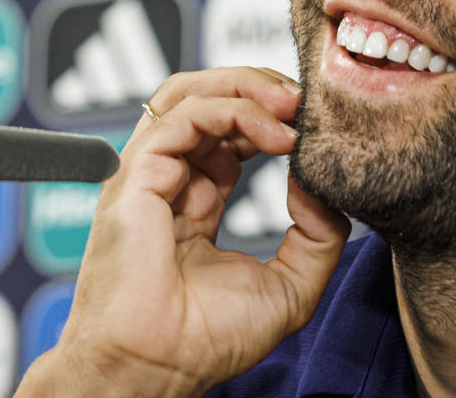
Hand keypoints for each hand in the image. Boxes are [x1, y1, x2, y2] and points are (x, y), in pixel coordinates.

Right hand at [17, 67, 351, 397]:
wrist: (158, 367)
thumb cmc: (206, 340)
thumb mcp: (289, 288)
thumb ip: (316, 237)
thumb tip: (319, 185)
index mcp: (194, 204)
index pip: (229, 134)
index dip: (270, 119)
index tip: (313, 127)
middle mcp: (168, 181)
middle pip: (206, 100)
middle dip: (260, 89)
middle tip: (306, 103)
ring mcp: (147, 173)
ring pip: (189, 93)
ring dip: (246, 87)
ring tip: (291, 105)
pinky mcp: (135, 173)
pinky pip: (183, 115)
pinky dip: (232, 111)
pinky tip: (273, 134)